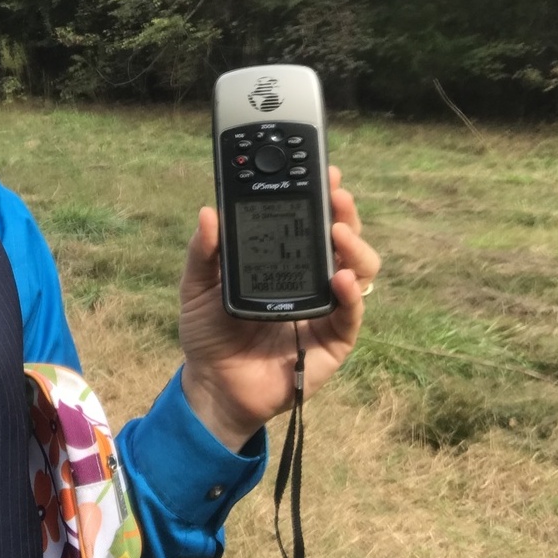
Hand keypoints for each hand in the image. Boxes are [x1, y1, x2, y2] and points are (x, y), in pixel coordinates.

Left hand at [178, 166, 379, 451]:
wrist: (213, 385)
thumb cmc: (208, 333)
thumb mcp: (197, 286)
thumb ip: (204, 252)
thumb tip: (210, 212)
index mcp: (283, 261)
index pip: (309, 221)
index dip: (320, 196)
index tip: (321, 171)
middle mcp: (311, 279)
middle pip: (343, 239)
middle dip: (344, 212)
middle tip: (335, 193)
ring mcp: (327, 309)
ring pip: (360, 270)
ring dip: (355, 247)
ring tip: (338, 232)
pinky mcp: (333, 342)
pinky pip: (351, 315)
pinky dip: (352, 295)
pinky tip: (342, 279)